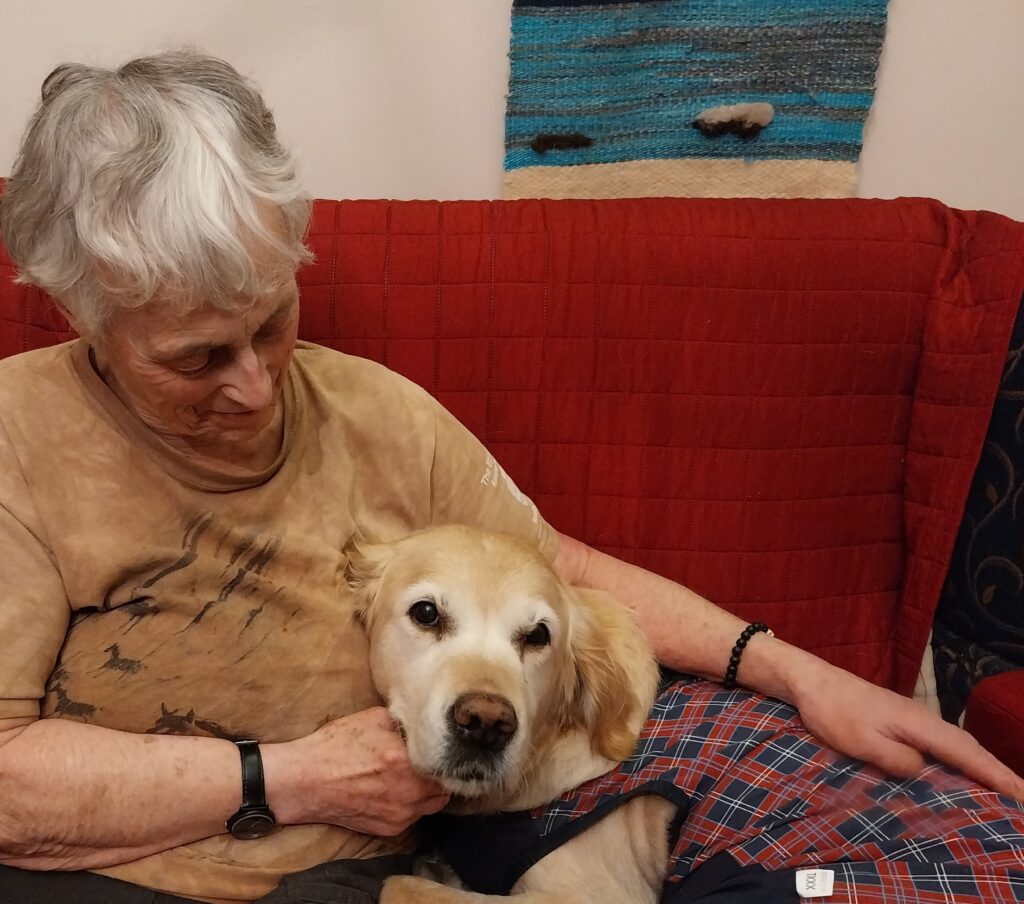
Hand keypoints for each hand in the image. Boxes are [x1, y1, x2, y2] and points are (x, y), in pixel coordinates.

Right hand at [265, 707, 449, 835]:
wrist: (303, 781)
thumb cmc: (335, 745)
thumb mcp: (373, 718)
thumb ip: (405, 723)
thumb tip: (423, 725)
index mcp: (405, 761)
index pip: (445, 763)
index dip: (445, 755)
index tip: (442, 749)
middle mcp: (408, 792)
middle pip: (444, 787)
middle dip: (439, 775)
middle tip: (427, 762)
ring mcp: (399, 815)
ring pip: (432, 805)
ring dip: (428, 791)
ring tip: (411, 776)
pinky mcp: (389, 829)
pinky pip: (413, 816)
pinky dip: (411, 804)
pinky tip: (394, 790)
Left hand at [789, 659, 1023, 801]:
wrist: (812, 681)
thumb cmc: (833, 711)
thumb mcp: (862, 742)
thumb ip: (897, 760)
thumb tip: (924, 772)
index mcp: (919, 724)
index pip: (967, 754)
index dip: (997, 776)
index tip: (1022, 796)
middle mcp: (924, 719)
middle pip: (971, 749)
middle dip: (1000, 774)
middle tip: (1022, 800)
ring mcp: (914, 718)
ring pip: (959, 745)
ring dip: (983, 766)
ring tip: (1003, 791)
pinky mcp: (902, 720)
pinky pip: (943, 743)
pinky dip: (963, 758)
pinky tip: (961, 770)